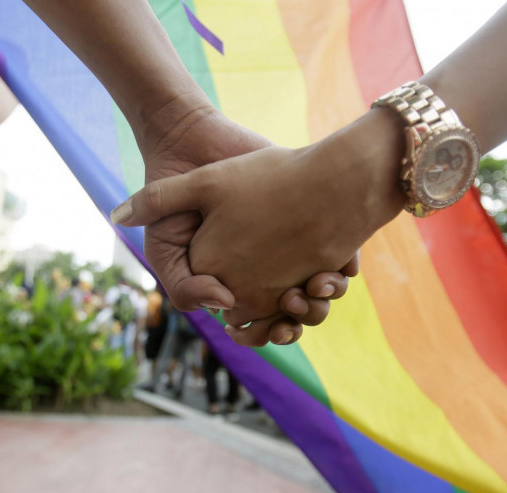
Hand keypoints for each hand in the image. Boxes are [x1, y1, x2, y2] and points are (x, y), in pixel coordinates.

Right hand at [116, 96, 357, 342]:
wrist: (192, 145)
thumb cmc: (175, 201)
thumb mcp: (164, 247)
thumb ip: (183, 285)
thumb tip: (223, 307)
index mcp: (236, 285)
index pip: (264, 326)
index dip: (273, 333)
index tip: (278, 328)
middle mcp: (265, 269)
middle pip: (297, 314)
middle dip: (305, 318)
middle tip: (298, 307)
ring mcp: (289, 246)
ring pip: (320, 293)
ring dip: (325, 300)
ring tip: (317, 286)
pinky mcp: (308, 220)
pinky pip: (338, 260)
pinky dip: (343, 271)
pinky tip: (339, 267)